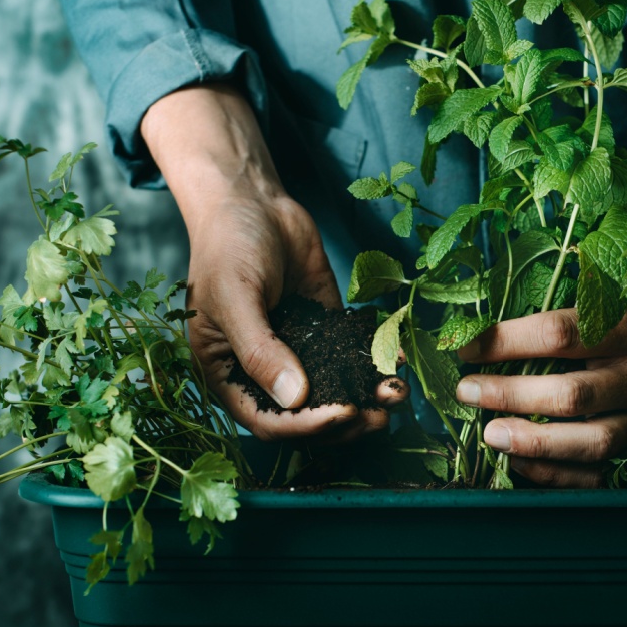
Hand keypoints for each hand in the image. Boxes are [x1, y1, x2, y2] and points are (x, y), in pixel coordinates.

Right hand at [143, 84, 403, 441]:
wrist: (252, 200)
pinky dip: (374, 361)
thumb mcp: (235, 297)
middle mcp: (264, 371)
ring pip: (334, 389)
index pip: (268, 420)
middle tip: (381, 416)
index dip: (305, 427)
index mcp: (228, 375)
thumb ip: (261, 349)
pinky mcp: (324, 329)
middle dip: (345, 420)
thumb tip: (295, 397)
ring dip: (366, 396)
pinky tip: (399, 359)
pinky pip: (351, 353)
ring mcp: (297, 352)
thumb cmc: (227, 245)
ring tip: (397, 394)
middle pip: (307, 415)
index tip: (342, 414)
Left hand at [455, 308, 626, 486]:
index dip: (508, 341)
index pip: (560, 334)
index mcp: (624, 329)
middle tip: (467, 392)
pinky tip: (517, 461)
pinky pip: (596, 475)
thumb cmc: (613, 337)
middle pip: (572, 394)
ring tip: (491, 435)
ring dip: (535, 441)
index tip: (468, 350)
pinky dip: (553, 472)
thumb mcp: (591, 315)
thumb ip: (543, 328)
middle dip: (511, 395)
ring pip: (592, 441)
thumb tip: (472, 339)